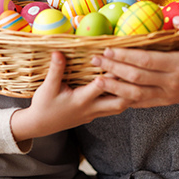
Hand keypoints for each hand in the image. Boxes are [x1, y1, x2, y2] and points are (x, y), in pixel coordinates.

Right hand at [10, 51, 131, 142]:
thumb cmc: (44, 105)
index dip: (110, 74)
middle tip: (137, 73)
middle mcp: (91, 109)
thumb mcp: (47, 87)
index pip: (101, 87)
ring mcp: (94, 114)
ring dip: (128, 95)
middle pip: (119, 102)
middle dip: (129, 89)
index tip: (118, 61)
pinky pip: (113, 109)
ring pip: (119, 107)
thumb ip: (56, 70)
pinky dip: (121, 99)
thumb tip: (58, 52)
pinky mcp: (93, 115)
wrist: (40, 125)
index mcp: (81, 100)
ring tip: (136, 80)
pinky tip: (125, 89)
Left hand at [91, 14, 178, 108]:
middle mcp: (172, 83)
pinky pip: (141, 103)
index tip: (108, 48)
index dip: (126, 56)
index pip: (147, 61)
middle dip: (113, 68)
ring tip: (96, 78)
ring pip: (135, 94)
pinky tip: (109, 93)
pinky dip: (124, 99)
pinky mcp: (164, 101)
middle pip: (136, 78)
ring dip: (114, 87)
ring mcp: (167, 95)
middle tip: (94, 59)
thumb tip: (175, 19)